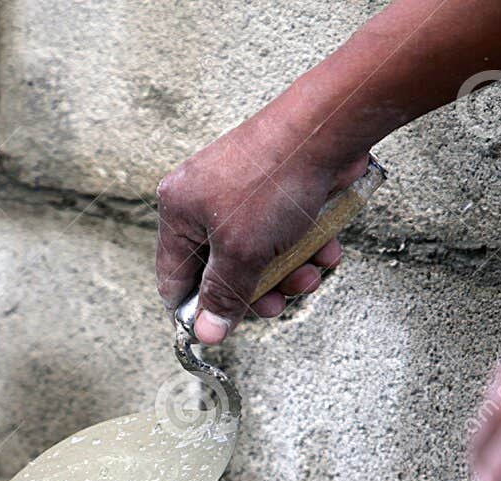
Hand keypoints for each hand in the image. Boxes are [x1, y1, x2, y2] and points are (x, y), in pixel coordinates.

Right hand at [156, 107, 369, 343]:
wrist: (326, 127)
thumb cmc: (273, 182)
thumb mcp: (243, 252)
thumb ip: (224, 295)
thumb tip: (206, 332)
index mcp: (178, 210)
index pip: (173, 277)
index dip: (195, 310)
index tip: (218, 330)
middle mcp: (202, 199)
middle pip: (221, 270)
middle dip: (256, 291)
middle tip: (278, 304)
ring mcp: (239, 191)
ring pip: (257, 254)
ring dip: (286, 272)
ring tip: (310, 275)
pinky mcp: (274, 186)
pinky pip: (281, 231)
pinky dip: (303, 246)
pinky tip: (326, 249)